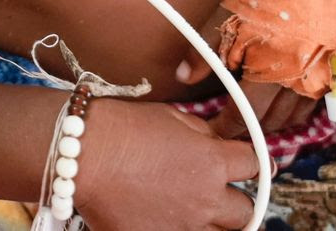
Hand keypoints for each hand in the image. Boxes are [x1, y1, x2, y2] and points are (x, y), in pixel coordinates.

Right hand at [74, 99, 262, 229]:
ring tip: (194, 213)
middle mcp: (207, 200)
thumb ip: (201, 134)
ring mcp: (184, 228)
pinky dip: (177, 229)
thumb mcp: (169, 117)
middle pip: (246, 212)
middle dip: (235, 201)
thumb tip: (215, 143)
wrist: (81, 155)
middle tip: (218, 194)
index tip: (246, 164)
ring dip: (213, 224)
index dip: (252, 162)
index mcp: (213, 163)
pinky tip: (163, 219)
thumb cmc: (120, 127)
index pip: (255, 165)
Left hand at [175, 7, 318, 136]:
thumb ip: (203, 52)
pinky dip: (301, 106)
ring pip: (299, 114)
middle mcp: (300, 81)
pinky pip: (320, 98)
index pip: (245, 115)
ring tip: (259, 115)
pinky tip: (287, 97)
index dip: (228, 125)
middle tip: (235, 122)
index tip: (217, 129)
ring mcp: (324, 73)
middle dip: (252, 126)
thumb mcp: (226, 19)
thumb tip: (183, 76)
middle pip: (273, 121)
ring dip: (278, 120)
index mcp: (270, 73)